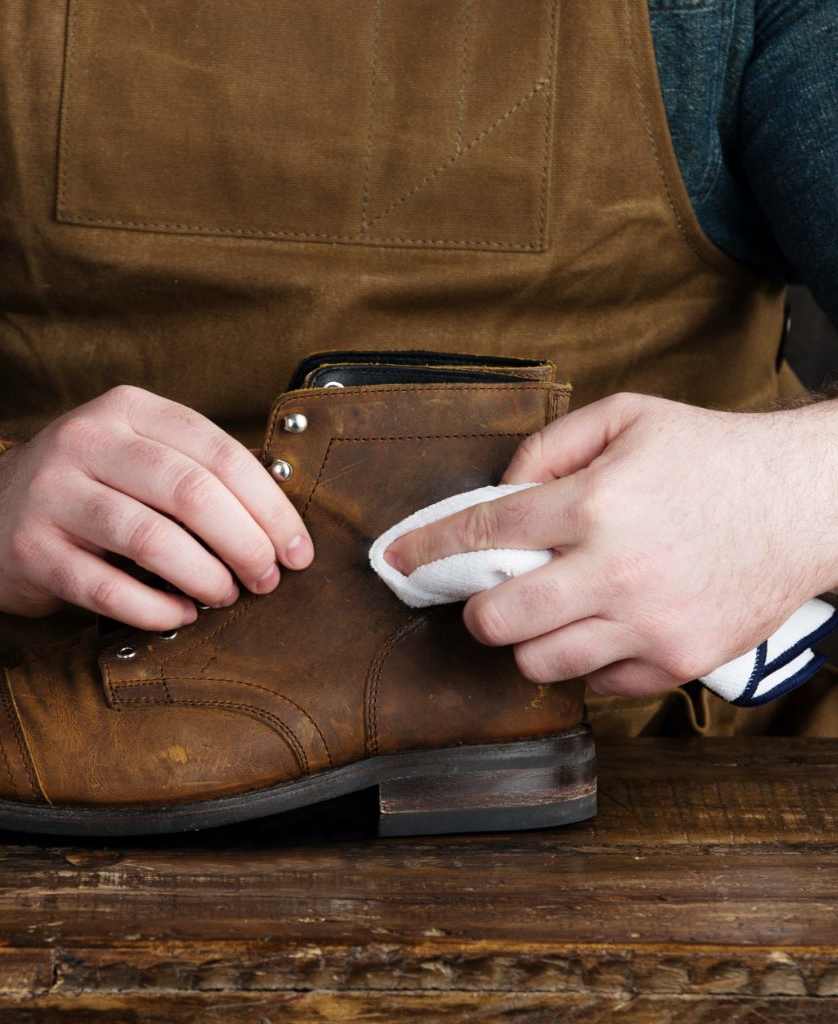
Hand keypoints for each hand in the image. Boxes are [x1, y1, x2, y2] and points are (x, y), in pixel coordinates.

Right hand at [0, 386, 313, 628]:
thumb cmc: (85, 487)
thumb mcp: (134, 452)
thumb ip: (196, 470)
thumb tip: (280, 521)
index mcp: (127, 409)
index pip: (218, 452)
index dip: (269, 505)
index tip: (297, 548)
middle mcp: (87, 441)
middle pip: (192, 493)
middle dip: (246, 544)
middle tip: (267, 578)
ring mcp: (53, 493)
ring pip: (153, 539)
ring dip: (206, 578)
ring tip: (227, 596)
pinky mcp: (30, 549)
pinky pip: (108, 588)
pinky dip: (157, 610)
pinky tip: (181, 616)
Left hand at [384, 393, 837, 696]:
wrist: (807, 504)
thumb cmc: (714, 456)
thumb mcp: (626, 418)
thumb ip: (548, 447)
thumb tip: (498, 492)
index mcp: (596, 502)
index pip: (481, 533)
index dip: (424, 549)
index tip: (394, 562)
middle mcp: (615, 569)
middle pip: (496, 619)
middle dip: (474, 608)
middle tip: (487, 593)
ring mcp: (646, 624)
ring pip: (538, 663)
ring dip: (527, 639)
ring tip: (550, 609)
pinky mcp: (676, 661)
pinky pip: (596, 684)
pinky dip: (584, 660)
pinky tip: (602, 626)